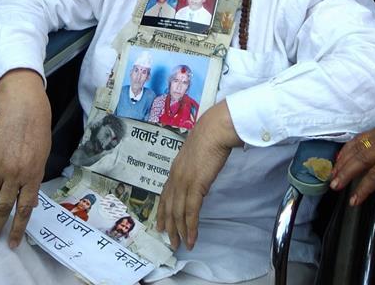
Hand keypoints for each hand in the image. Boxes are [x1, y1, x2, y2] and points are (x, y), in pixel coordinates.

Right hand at [0, 69, 50, 247]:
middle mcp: (15, 173)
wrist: (23, 107)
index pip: (24, 208)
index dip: (18, 228)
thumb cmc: (37, 129)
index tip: (12, 242)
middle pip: (3, 206)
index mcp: (33, 174)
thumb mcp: (43, 155)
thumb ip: (36, 179)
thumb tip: (31, 201)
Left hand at [157, 100, 241, 248]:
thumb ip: (195, 165)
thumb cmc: (210, 135)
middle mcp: (176, 176)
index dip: (162, 210)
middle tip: (170, 242)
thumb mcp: (197, 152)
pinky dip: (191, 227)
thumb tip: (200, 174)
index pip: (165, 193)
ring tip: (181, 245)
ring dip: (179, 231)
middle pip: (169, 206)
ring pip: (178, 212)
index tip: (160, 224)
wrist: (215, 129)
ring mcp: (184, 181)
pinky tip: (192, 238)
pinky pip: (191, 211)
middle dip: (169, 226)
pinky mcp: (195, 186)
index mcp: (176, 167)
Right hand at [330, 118, 374, 206]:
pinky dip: (346, 148)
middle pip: (361, 159)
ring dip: (343, 162)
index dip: (363, 189)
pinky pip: (358, 138)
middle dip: (345, 174)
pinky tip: (339, 158)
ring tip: (333, 175)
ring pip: (356, 148)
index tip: (354, 200)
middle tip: (334, 186)